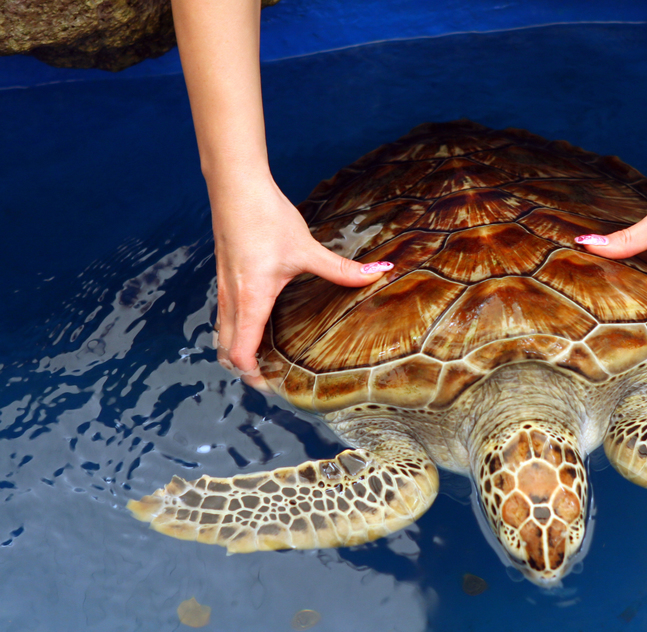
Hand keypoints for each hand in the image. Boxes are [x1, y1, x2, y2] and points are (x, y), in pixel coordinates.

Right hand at [210, 174, 389, 374]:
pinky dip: (235, 330)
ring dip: (237, 350)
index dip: (252, 376)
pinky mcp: (224, 275)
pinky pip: (224, 315)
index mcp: (251, 300)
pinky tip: (258, 323)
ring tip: (265, 359)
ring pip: (222, 332)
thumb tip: (378, 272)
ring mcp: (224, 287)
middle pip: (225, 350)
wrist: (234, 186)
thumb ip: (342, 268)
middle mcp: (232, 299)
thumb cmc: (266, 217)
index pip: (240, 353)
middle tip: (271, 379)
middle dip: (244, 369)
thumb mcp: (306, 248)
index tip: (272, 385)